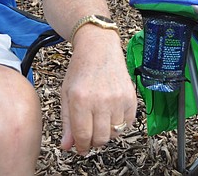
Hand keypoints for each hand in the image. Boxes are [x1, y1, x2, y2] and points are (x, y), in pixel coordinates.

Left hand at [59, 29, 136, 154]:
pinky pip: (128, 124)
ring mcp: (119, 99)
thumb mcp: (66, 94)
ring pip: (115, 133)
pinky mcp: (131, 97)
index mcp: (81, 100)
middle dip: (94, 142)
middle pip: (101, 138)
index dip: (81, 146)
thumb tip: (67, 147)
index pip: (83, 136)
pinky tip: (111, 113)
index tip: (81, 148)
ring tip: (100, 120)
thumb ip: (67, 122)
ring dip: (106, 132)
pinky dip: (119, 124)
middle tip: (90, 135)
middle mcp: (101, 100)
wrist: (99, 48)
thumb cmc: (80, 70)